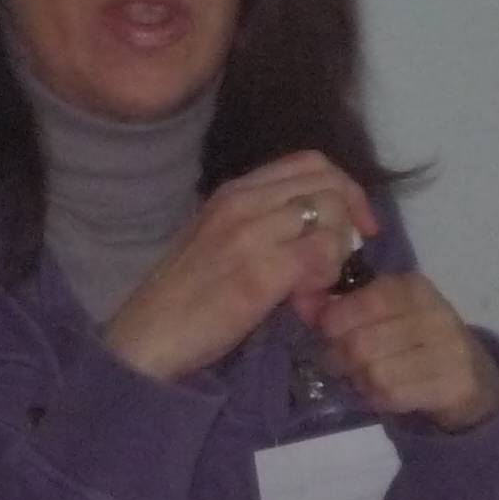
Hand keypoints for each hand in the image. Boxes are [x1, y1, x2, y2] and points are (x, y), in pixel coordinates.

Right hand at [102, 151, 378, 382]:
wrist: (146, 337)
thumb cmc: (181, 298)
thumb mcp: (217, 241)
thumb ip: (260, 225)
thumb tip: (314, 230)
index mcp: (233, 192)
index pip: (309, 162)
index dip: (344, 188)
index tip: (351, 225)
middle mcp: (243, 201)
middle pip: (328, 182)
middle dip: (352, 217)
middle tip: (345, 259)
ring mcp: (252, 234)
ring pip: (331, 214)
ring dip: (338, 252)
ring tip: (317, 287)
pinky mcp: (261, 272)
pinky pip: (322, 255)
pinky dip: (327, 277)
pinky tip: (306, 301)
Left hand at [308, 271, 498, 430]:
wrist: (470, 376)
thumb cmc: (413, 338)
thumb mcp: (383, 313)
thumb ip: (342, 306)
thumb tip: (300, 301)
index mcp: (413, 288)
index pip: (361, 302)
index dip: (333, 322)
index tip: (327, 333)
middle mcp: (435, 314)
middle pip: (361, 342)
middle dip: (340, 357)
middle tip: (339, 363)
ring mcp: (449, 350)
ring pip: (375, 372)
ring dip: (359, 380)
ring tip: (361, 378)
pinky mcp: (454, 385)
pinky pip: (394, 395)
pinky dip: (377, 399)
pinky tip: (379, 394)